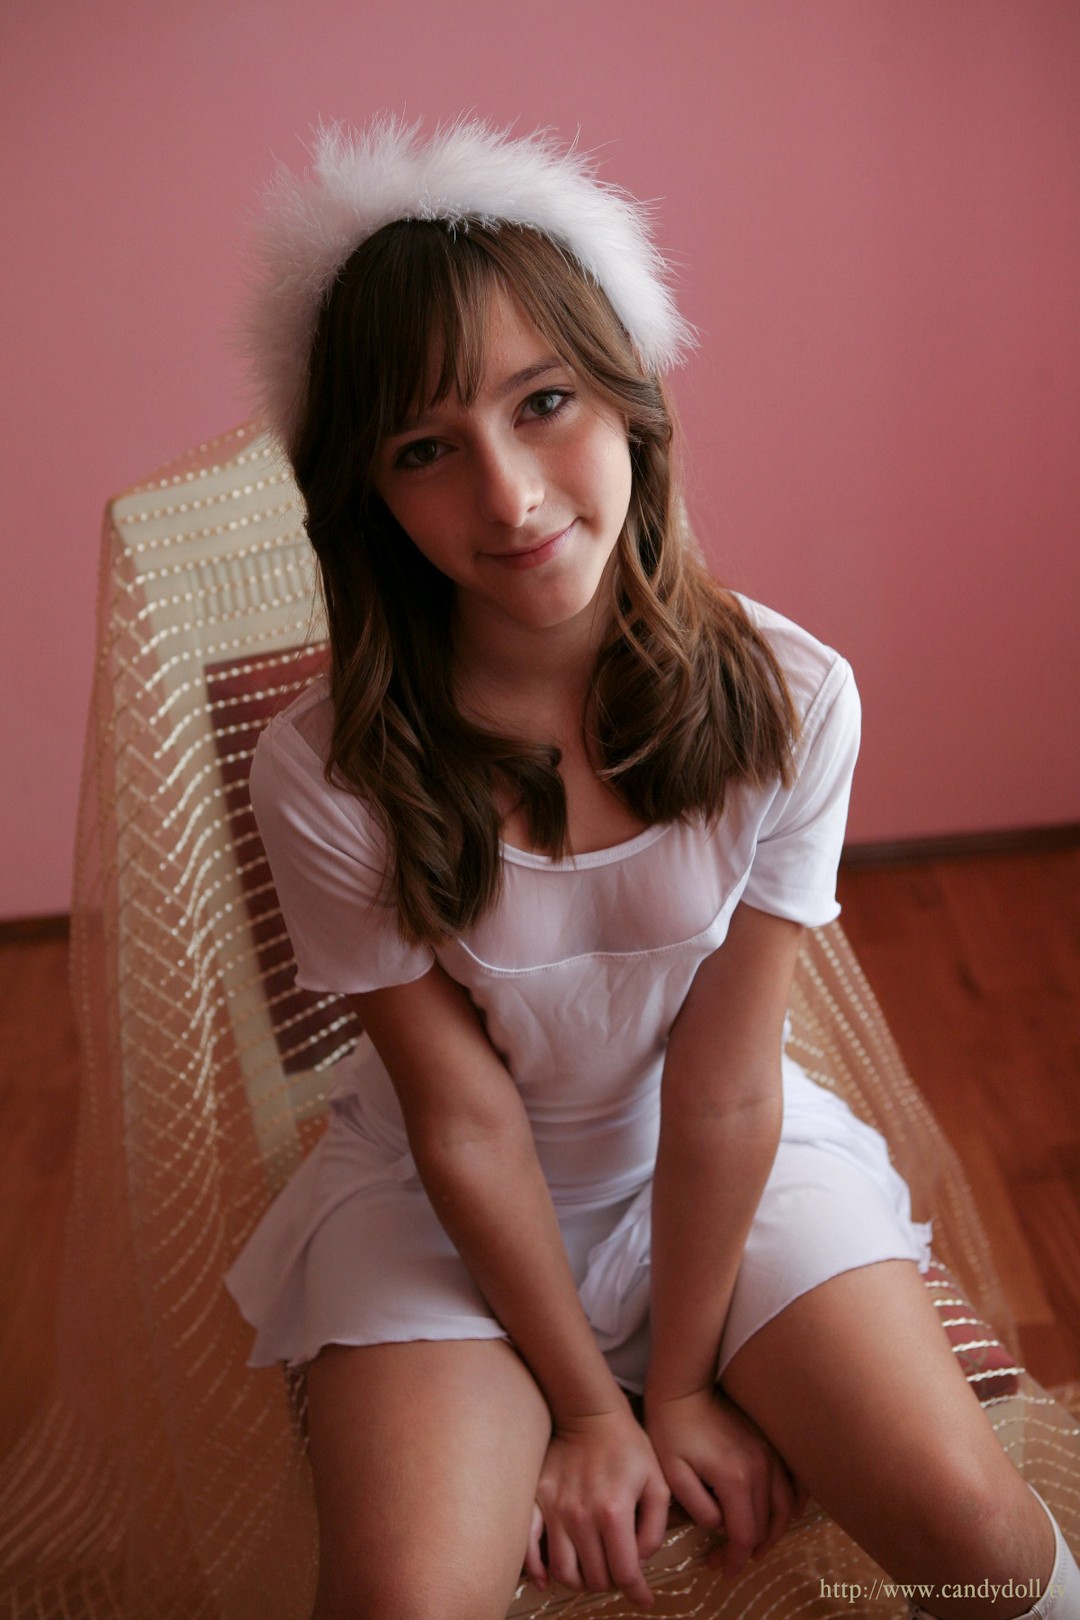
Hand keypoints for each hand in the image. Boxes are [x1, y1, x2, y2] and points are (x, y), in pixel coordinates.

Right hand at [524, 1405, 670, 1608]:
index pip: (624, 1573)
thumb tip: (640, 1563)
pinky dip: (537, 1570)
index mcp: (614, 1512)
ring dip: (581, 1580)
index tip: (644, 1598)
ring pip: (564, 1571)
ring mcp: (554, 1510)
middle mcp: (581, 1516)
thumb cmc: (628, 1448)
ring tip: (592, 1569)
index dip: (637, 1591)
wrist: (590, 1413)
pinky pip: (528, 1547)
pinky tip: (548, 1577)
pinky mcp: (536, 1501)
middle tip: (618, 1569)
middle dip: (612, 1581)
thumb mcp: (657, 1484)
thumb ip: (654, 1530)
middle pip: (595, 1577)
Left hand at [645, 1387, 805, 1578]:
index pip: (744, 1535)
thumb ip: (698, 1508)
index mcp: (734, 1479)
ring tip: (754, 1547)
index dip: (735, 1560)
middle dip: (748, 1550)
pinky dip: (794, 1504)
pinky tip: (785, 1516)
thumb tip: (720, 1526)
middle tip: (726, 1560)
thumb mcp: (673, 1475)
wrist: (685, 1389)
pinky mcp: (771, 1444)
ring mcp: (770, 1454)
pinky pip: (794, 1482)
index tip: (722, 1571)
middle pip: (766, 1525)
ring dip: (773, 1532)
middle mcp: (760, 1468)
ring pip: (786, 1507)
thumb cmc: (672, 1431)